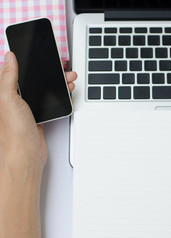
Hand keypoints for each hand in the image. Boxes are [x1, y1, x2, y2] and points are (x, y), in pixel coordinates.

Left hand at [0, 51, 76, 176]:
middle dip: (46, 72)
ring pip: (42, 89)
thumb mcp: (8, 100)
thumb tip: (8, 57)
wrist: (26, 157)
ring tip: (68, 78)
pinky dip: (57, 95)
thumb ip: (9, 77)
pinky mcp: (36, 115)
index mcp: (3, 94)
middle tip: (60, 67)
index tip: (36, 53)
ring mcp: (25, 108)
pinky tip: (65, 91)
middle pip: (31, 79)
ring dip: (55, 83)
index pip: (12, 71)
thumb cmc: (13, 133)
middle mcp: (12, 99)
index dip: (25, 61)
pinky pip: (47, 100)